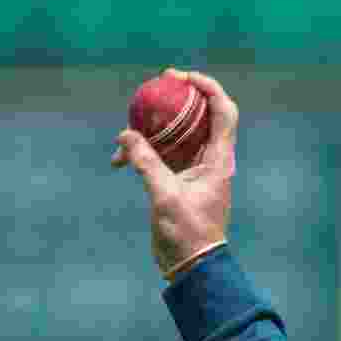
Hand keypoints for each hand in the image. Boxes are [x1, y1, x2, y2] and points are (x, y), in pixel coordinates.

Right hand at [113, 68, 237, 278]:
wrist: (192, 264)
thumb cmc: (187, 232)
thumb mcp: (165, 196)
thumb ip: (147, 163)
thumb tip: (126, 135)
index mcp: (219, 159)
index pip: (223, 112)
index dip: (209, 88)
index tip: (184, 77)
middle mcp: (211, 159)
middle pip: (199, 116)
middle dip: (179, 97)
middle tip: (158, 81)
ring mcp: (195, 168)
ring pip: (177, 134)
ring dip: (153, 128)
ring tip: (127, 127)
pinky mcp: (179, 179)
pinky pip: (162, 154)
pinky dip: (143, 152)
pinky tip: (118, 159)